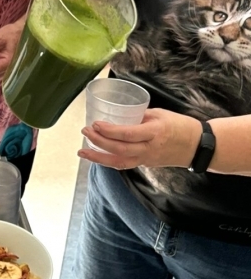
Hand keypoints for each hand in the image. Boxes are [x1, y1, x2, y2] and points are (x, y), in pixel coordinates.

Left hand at [79, 109, 200, 169]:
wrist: (197, 146)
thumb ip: (139, 116)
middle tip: (85, 131)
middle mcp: (149, 149)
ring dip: (98, 157)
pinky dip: (108, 161)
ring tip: (82, 151)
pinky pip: (124, 164)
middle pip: (120, 150)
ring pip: (120, 162)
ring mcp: (147, 159)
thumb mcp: (159, 114)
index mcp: (155, 133)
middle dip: (99, 142)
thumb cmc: (180, 125)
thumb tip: (118, 115)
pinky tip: (96, 156)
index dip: (110, 131)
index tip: (96, 124)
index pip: (128, 134)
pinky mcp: (145, 164)